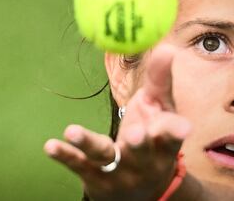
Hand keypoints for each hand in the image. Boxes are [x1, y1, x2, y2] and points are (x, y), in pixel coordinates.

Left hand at [44, 45, 191, 200]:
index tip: (183, 127)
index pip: (170, 137)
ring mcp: (118, 170)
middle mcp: (143, 161)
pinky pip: (79, 164)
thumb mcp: (160, 113)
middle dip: (138, 142)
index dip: (175, 132)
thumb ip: (160, 82)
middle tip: (134, 134)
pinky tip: (50, 146)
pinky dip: (65, 155)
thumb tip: (167, 47)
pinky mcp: (95, 176)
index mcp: (163, 144)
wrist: (142, 191)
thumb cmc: (152, 140)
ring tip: (71, 131)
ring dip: (89, 143)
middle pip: (140, 151)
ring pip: (104, 155)